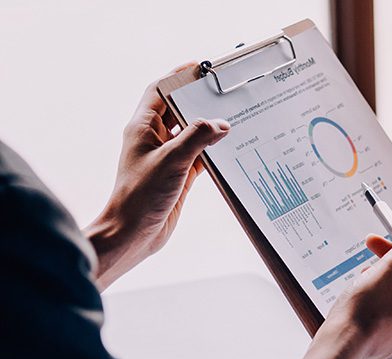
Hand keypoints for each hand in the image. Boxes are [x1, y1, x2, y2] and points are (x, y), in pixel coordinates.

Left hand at [85, 71, 229, 288]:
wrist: (133, 233)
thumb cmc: (140, 196)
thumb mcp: (172, 160)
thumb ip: (197, 138)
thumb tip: (221, 124)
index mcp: (142, 128)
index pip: (159, 91)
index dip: (178, 77)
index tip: (199, 68)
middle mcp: (153, 139)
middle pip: (178, 110)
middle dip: (199, 101)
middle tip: (223, 93)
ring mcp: (167, 157)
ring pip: (191, 133)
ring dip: (209, 127)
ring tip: (233, 117)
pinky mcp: (178, 175)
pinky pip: (199, 156)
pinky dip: (214, 151)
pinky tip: (230, 148)